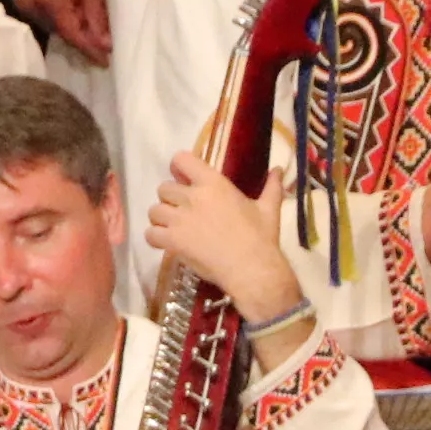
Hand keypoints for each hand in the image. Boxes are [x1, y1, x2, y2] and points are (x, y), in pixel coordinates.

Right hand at [9, 0, 113, 65]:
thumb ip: (97, 16)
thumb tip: (105, 44)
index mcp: (51, 2)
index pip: (72, 35)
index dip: (89, 49)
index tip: (105, 62)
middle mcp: (32, 6)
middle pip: (61, 31)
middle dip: (81, 36)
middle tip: (101, 40)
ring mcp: (23, 2)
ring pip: (52, 25)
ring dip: (70, 25)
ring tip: (87, 21)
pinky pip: (43, 15)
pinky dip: (58, 16)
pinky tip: (70, 9)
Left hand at [144, 150, 302, 325]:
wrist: (252, 269)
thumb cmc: (261, 238)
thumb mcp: (269, 208)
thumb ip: (271, 187)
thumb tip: (279, 170)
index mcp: (214, 184)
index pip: (181, 160)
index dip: (178, 168)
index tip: (183, 178)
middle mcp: (193, 197)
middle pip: (164, 188)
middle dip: (171, 199)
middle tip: (183, 212)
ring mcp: (180, 219)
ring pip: (154, 211)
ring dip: (161, 219)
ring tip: (173, 228)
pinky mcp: (173, 240)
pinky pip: (150, 233)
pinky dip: (156, 238)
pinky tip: (167, 243)